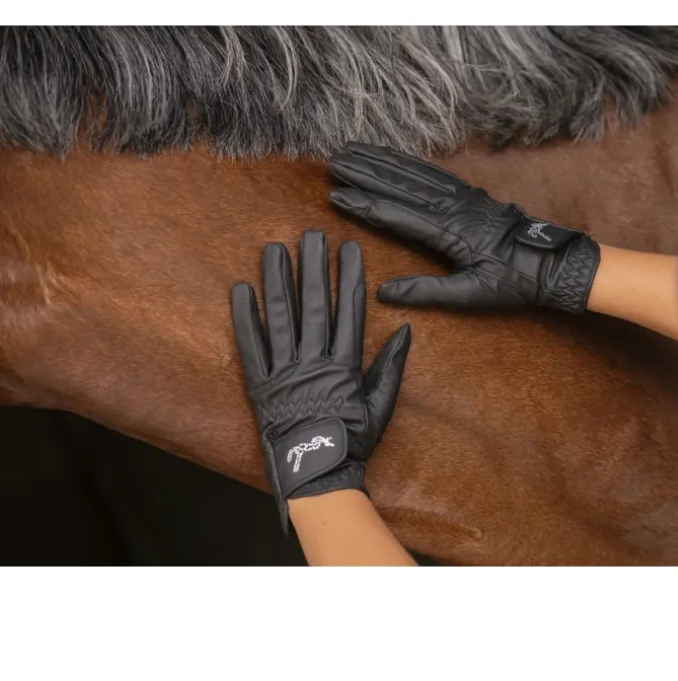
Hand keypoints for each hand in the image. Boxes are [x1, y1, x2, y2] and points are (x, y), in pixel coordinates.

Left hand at [231, 230, 410, 532]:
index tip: (348, 249)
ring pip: (280, 319)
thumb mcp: (381, 405)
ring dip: (277, 282)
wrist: (318, 474)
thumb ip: (392, 366)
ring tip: (274, 249)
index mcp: (344, 366)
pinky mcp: (259, 385)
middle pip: (313, 307)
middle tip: (311, 235)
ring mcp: (284, 373)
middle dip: (312, 268)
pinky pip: (250, 348)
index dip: (348, 278)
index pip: (348, 312)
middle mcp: (313, 363)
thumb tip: (405, 330)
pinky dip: (244, 319)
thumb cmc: (353, 440)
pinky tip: (241, 289)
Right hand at [328, 143, 600, 313]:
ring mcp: (462, 196)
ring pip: (414, 172)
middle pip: (400, 184)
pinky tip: (393, 157)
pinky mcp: (469, 193)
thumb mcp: (470, 295)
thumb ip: (426, 292)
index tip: (337, 195)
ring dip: (382, 160)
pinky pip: (433, 172)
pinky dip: (408, 162)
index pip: (397, 215)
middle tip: (334, 161)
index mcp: (449, 231)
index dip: (365, 205)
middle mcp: (452, 206)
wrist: (551, 263)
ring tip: (354, 150)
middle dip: (366, 172)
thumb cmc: (513, 282)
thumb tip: (385, 292)